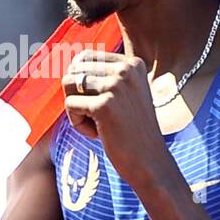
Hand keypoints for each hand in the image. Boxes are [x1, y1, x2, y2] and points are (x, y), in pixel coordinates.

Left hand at [61, 50, 174, 187]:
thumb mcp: (126, 94)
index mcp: (132, 63)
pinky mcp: (104, 105)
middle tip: (97, 116)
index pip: (86, 57)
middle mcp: (126, 69)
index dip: (82, 82)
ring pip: (69, 84)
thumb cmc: (132, 131)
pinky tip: (97, 134)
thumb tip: (71, 64)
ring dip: (76, 108)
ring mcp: (116, 86)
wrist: (150, 162)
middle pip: (74, 69)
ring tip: (96, 123)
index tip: (100, 103)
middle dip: (77, 94)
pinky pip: (70, 105)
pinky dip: (77, 123)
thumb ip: (104, 76)